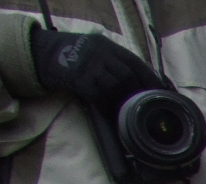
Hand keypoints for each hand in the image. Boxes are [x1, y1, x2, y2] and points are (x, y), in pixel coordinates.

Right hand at [30, 27, 160, 113]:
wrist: (43, 54)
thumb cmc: (75, 57)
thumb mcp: (97, 51)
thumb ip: (117, 62)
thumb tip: (145, 83)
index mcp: (108, 45)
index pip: (136, 62)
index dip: (151, 80)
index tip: (162, 94)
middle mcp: (100, 53)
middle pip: (128, 75)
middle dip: (139, 94)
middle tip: (145, 108)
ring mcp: (89, 65)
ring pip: (116, 86)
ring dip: (125, 102)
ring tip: (130, 113)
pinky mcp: (79, 79)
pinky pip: (100, 97)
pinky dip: (109, 108)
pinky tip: (113, 116)